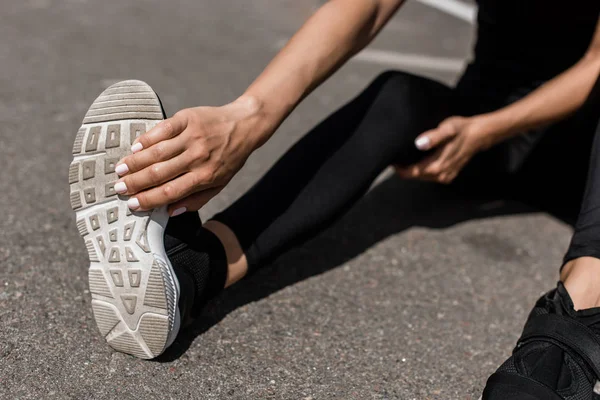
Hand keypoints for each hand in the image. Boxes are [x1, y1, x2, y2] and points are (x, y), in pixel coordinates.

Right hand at [113, 96, 269, 214]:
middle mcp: (197, 157)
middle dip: (135, 183)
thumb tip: (170, 212)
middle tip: (118, 188)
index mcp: (205, 176)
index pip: (170, 192)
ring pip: (157, 152)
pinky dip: (146, 139)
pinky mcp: (187, 119)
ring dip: (135, 162)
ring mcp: (192, 137)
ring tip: (121, 170)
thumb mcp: (220, 183)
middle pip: (159, 173)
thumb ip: (197, 200)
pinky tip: (135, 148)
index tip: (132, 204)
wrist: (244, 125)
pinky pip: (161, 130)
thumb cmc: (230, 158)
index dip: (148, 199)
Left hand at [395, 116, 490, 183]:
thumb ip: (433, 137)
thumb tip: (419, 144)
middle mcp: (440, 175)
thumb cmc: (462, 130)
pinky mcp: (449, 175)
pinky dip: (424, 170)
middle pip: (415, 176)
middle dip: (405, 168)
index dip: (399, 168)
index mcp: (436, 166)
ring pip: (422, 177)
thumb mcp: (447, 128)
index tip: (392, 159)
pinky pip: (430, 176)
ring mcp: (444, 177)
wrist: (479, 135)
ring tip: (407, 156)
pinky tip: (422, 159)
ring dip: (414, 169)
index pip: (411, 173)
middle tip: (398, 155)